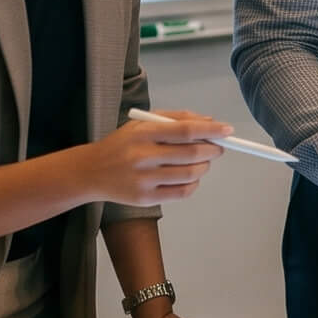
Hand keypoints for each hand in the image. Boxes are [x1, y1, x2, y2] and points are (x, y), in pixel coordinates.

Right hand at [71, 113, 225, 205]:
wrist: (90, 172)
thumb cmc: (121, 144)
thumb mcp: (141, 124)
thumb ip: (175, 119)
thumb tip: (209, 120)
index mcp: (143, 133)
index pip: (185, 130)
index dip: (211, 130)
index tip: (227, 130)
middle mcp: (142, 156)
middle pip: (191, 154)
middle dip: (212, 150)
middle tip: (218, 147)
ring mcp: (144, 180)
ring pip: (190, 174)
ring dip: (204, 166)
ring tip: (203, 161)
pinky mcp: (145, 199)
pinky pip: (181, 193)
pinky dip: (194, 184)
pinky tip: (191, 177)